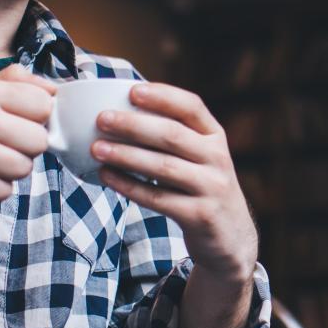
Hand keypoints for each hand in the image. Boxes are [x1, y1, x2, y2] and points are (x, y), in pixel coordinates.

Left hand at [89, 83, 256, 283]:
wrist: (231, 236)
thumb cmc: (202, 188)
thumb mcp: (201, 158)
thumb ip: (175, 138)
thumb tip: (122, 112)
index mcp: (216, 137)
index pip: (192, 107)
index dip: (163, 96)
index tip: (132, 91)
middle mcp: (217, 159)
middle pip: (173, 135)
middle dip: (134, 125)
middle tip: (101, 119)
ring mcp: (211, 187)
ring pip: (163, 166)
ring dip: (126, 155)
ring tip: (96, 148)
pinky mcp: (199, 215)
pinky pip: (158, 198)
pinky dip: (129, 186)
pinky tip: (107, 177)